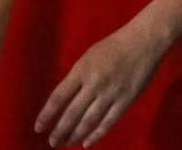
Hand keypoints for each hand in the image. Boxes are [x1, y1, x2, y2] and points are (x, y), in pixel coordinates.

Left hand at [34, 18, 168, 146]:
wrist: (143, 42)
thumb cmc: (114, 46)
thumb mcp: (89, 57)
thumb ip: (78, 77)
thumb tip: (66, 100)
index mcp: (82, 70)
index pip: (59, 97)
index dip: (47, 114)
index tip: (39, 127)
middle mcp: (93, 84)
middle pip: (72, 113)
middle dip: (60, 130)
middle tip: (52, 142)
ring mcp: (110, 94)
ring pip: (89, 121)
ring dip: (76, 135)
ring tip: (67, 143)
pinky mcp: (125, 101)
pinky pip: (108, 122)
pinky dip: (96, 134)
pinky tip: (87, 142)